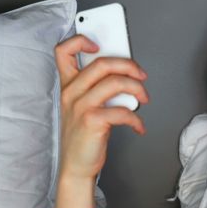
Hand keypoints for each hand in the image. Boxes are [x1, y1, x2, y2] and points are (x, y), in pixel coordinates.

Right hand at [54, 35, 149, 182]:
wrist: (76, 166)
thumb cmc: (82, 137)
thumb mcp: (81, 107)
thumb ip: (95, 88)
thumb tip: (124, 76)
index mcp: (68, 86)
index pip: (63, 51)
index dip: (80, 41)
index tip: (98, 45)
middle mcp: (71, 93)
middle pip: (102, 63)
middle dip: (129, 65)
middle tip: (141, 75)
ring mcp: (80, 106)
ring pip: (115, 82)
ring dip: (137, 89)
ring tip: (143, 99)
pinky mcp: (92, 121)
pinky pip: (122, 111)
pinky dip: (136, 118)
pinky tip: (138, 125)